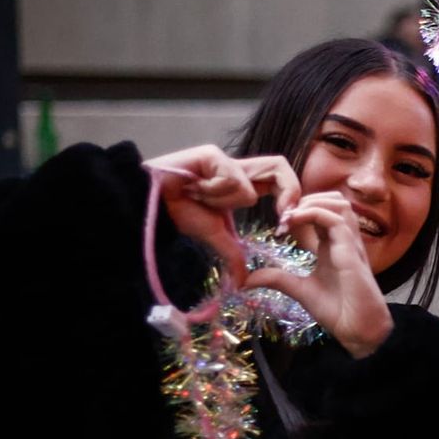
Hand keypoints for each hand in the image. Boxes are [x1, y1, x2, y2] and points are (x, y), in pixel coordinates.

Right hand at [146, 146, 300, 287]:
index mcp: (241, 184)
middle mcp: (236, 168)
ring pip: (249, 186)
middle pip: (280, 166)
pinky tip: (193, 191)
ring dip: (225, 203)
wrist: (147, 206)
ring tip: (201, 200)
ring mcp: (224, 159)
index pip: (280, 180)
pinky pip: (230, 179)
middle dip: (288, 193)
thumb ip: (233, 256)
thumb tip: (242, 284)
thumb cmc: (176, 214)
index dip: (292, 198)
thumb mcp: (214, 236)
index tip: (284, 225)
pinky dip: (212, 194)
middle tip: (282, 216)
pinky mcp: (211, 154)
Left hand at [244, 191, 393, 356]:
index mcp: (333, 245)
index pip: (321, 211)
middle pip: (333, 199)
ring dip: (312, 202)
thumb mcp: (299, 290)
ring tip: (290, 216)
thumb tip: (245, 280)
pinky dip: (313, 214)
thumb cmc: (337, 311)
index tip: (279, 224)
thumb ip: (277, 279)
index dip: (300, 210)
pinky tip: (294, 223)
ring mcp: (349, 243)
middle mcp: (343, 239)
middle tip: (284, 214)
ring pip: (338, 202)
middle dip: (307, 198)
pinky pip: (335, 220)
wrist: (358, 330)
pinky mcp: (351, 251)